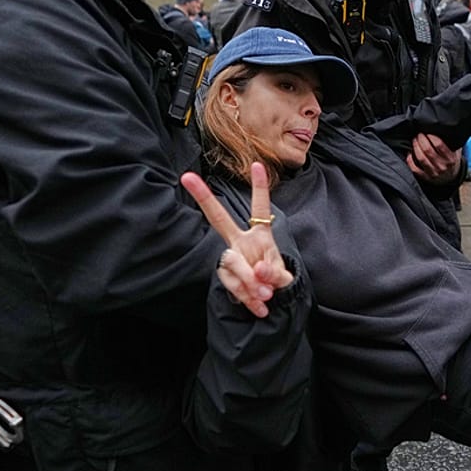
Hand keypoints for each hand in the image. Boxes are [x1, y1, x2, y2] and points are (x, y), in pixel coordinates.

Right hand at [181, 162, 293, 317]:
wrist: (268, 301)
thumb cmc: (276, 280)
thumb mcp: (283, 277)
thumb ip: (274, 273)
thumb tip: (258, 272)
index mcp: (260, 234)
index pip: (260, 208)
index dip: (259, 187)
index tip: (257, 164)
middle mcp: (241, 241)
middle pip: (219, 218)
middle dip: (203, 198)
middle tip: (187, 177)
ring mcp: (230, 257)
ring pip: (232, 261)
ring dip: (249, 280)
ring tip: (266, 295)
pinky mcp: (224, 275)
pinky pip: (231, 282)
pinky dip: (247, 296)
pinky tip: (259, 306)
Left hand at [406, 133, 461, 185]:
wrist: (452, 177)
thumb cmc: (452, 160)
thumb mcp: (456, 151)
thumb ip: (452, 141)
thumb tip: (444, 128)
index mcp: (451, 158)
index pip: (439, 145)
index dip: (431, 136)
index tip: (428, 132)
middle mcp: (443, 166)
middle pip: (428, 150)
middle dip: (421, 140)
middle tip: (419, 134)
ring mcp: (434, 173)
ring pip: (421, 158)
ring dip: (415, 147)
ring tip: (415, 140)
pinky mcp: (426, 177)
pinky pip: (415, 169)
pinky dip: (410, 160)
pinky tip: (409, 153)